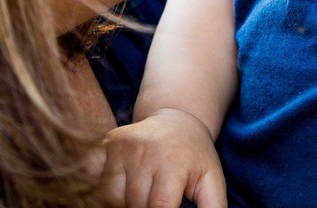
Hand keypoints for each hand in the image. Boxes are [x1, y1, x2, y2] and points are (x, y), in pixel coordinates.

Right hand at [99, 108, 227, 207]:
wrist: (177, 118)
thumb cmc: (195, 156)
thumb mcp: (211, 180)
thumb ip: (213, 207)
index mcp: (173, 161)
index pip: (159, 206)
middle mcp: (145, 151)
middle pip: (137, 205)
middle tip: (163, 198)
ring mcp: (124, 146)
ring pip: (115, 198)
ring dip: (130, 203)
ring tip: (148, 192)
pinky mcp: (110, 143)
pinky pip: (104, 185)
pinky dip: (114, 193)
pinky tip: (132, 184)